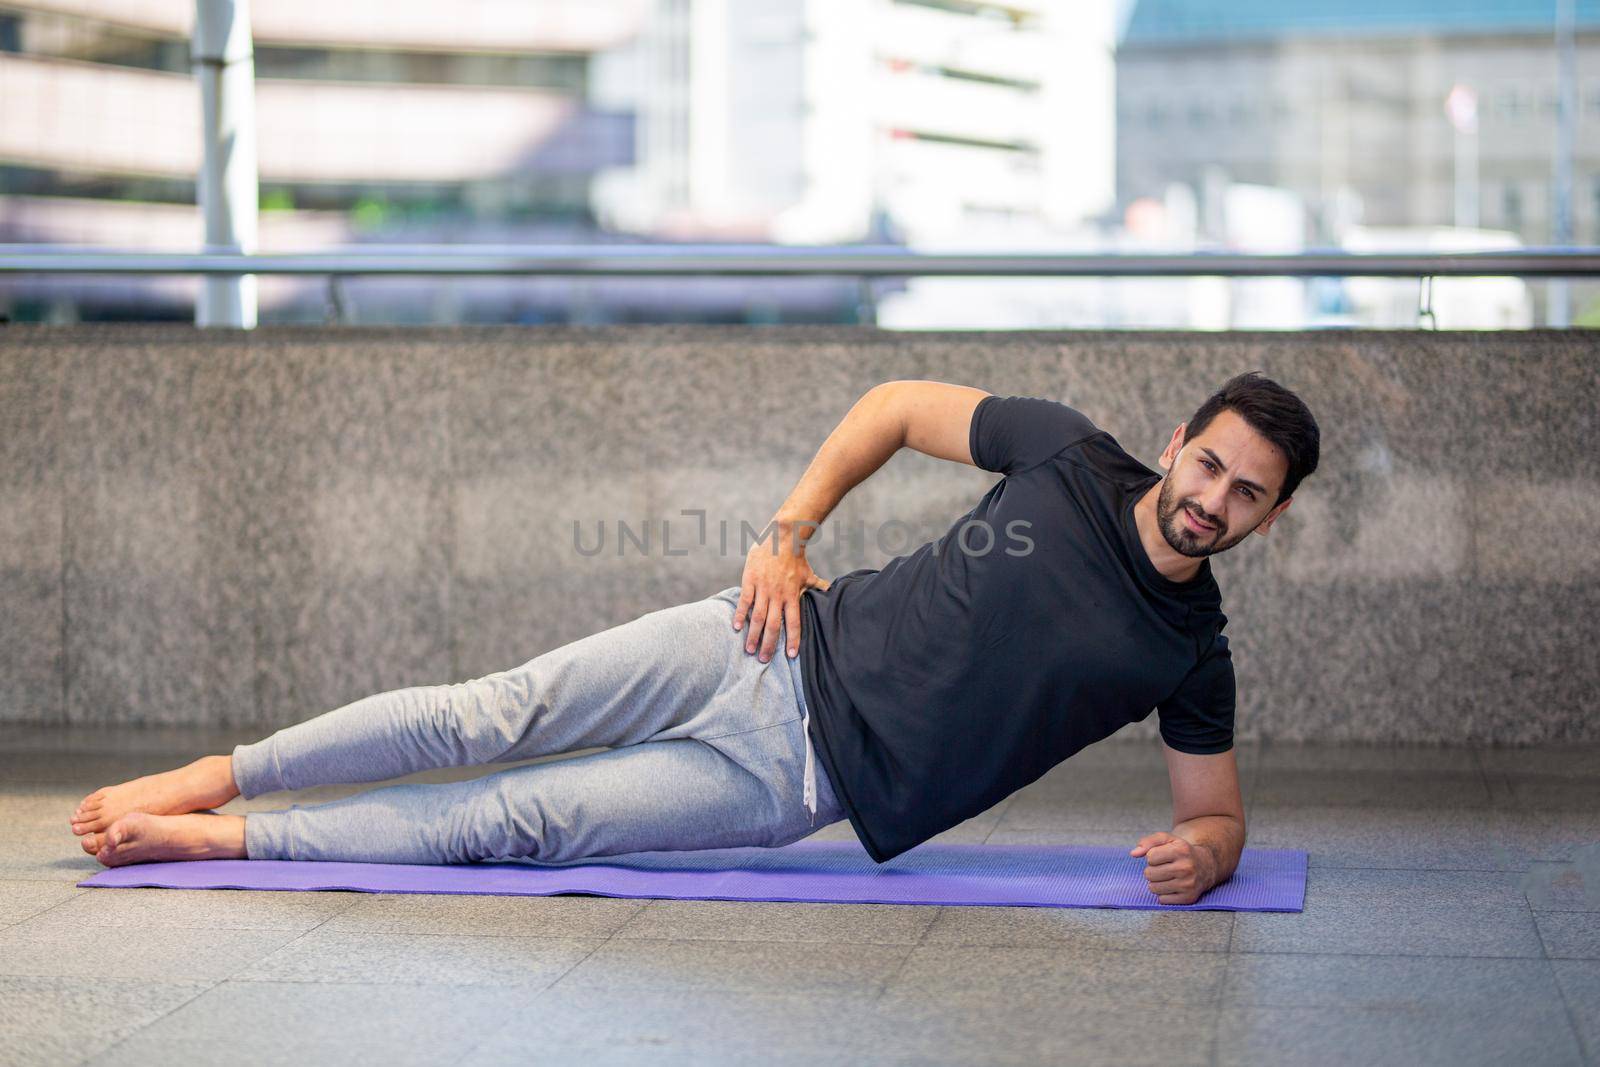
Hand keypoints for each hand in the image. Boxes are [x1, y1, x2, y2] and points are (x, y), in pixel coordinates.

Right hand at [734, 521, 829, 661]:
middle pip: (772, 625)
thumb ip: (817, 585)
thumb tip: (831, 592)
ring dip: (753, 635)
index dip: (792, 640)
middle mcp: (778, 595)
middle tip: (763, 660)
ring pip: (757, 617)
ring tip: (749, 650)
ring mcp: (763, 588)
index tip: (790, 656)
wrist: (782, 536)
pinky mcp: (750, 580)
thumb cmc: (795, 556)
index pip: (793, 623)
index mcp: (792, 595)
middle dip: (768, 645)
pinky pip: (745, 601)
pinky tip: (736, 628)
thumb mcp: (808, 573)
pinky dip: (740, 615)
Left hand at [1130, 830, 1216, 905]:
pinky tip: (1173, 886)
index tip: (1162, 856)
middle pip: (1149, 874)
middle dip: (1152, 870)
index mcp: (1181, 850)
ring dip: (1156, 883)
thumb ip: (1148, 842)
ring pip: (1153, 888)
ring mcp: (1188, 884)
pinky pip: (1162, 900)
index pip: (1150, 857)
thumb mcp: (1167, 839)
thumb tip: (1133, 853)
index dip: (1152, 856)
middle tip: (1163, 868)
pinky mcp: (1189, 898)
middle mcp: (1186, 867)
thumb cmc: (1180, 851)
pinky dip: (1164, 893)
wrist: (1205, 865)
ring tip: (1167, 876)